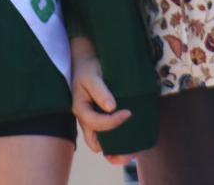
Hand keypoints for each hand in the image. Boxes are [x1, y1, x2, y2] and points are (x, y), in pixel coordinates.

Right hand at [69, 38, 133, 164]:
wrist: (86, 60)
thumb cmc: (88, 67)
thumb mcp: (91, 76)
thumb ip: (100, 91)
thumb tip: (111, 107)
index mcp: (80, 109)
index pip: (97, 124)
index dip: (113, 122)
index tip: (129, 113)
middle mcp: (85, 119)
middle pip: (95, 144)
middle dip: (112, 151)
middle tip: (131, 152)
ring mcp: (92, 120)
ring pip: (101, 143)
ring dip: (115, 149)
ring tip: (132, 151)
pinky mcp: (100, 118)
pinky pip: (107, 136)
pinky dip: (117, 140)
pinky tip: (130, 140)